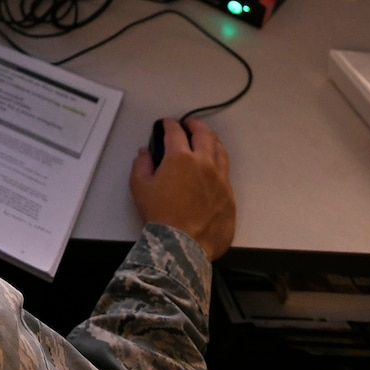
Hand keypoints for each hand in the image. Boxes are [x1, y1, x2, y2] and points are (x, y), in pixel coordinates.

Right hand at [130, 118, 235, 259]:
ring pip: (220, 150)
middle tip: (188, 124)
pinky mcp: (229, 194)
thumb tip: (145, 152)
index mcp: (180, 158)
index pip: (175, 132)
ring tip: (205, 139)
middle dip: (194, 125)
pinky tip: (213, 166)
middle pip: (203, 134)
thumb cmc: (159, 215)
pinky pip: (226, 171)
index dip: (169, 124)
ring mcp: (220, 178)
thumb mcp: (140, 188)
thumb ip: (141, 165)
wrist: (184, 245)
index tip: (166, 123)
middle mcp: (204, 162)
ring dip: (211, 140)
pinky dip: (218, 161)